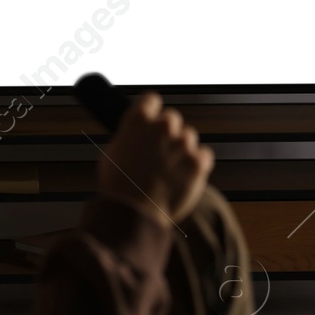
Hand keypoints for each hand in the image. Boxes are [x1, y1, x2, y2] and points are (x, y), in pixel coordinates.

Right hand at [95, 93, 214, 226]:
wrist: (135, 214)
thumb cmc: (118, 187)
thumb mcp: (110, 154)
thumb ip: (128, 138)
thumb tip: (134, 137)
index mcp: (138, 120)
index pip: (151, 100)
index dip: (151, 112)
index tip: (151, 122)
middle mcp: (163, 126)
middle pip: (172, 118)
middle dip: (167, 132)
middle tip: (159, 153)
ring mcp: (183, 144)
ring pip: (188, 138)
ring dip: (182, 150)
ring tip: (169, 171)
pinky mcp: (199, 162)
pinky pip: (204, 156)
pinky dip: (197, 165)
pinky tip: (183, 177)